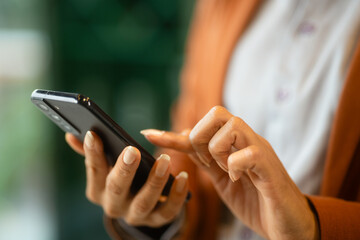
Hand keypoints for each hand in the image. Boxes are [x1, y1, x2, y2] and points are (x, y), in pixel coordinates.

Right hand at [65, 131, 188, 227]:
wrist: (141, 207)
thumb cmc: (123, 178)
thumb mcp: (108, 167)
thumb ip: (93, 152)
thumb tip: (70, 136)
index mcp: (98, 190)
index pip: (94, 171)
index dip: (93, 154)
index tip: (94, 134)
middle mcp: (114, 206)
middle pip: (116, 189)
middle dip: (124, 170)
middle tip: (131, 150)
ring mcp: (136, 215)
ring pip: (144, 201)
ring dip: (154, 180)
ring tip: (165, 160)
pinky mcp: (157, 219)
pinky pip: (168, 211)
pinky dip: (176, 195)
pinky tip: (183, 177)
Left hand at [141, 106, 318, 239]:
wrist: (287, 225)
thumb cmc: (255, 200)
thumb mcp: (222, 179)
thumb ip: (205, 158)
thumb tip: (184, 136)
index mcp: (235, 143)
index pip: (202, 127)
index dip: (173, 132)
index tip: (148, 134)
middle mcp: (248, 140)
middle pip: (217, 113)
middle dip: (201, 136)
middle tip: (207, 160)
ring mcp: (260, 152)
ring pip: (233, 126)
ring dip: (218, 150)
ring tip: (226, 170)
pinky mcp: (271, 169)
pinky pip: (249, 153)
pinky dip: (235, 165)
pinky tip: (238, 179)